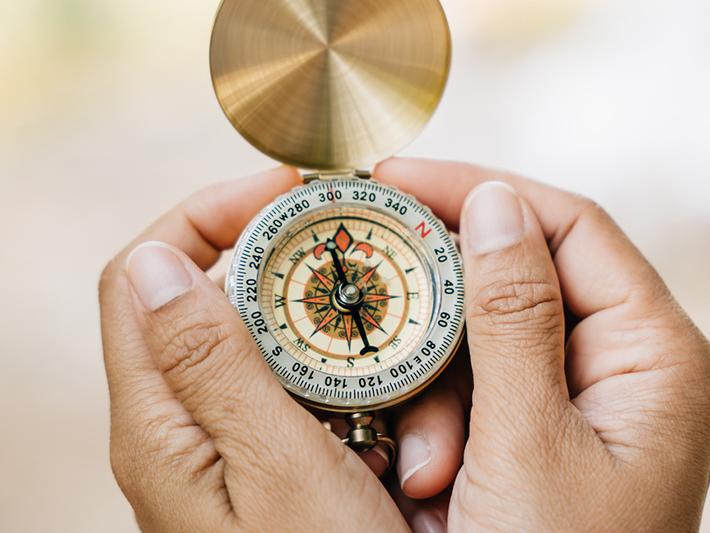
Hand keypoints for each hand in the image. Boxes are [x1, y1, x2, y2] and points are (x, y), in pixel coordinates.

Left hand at [98, 168, 407, 531]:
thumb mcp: (275, 471)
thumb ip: (210, 367)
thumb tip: (154, 263)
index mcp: (162, 422)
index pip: (141, 275)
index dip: (206, 215)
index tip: (286, 194)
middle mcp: (181, 423)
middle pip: (205, 296)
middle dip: (282, 260)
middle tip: (352, 246)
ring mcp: (224, 436)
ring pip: (262, 336)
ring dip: (330, 325)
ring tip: (396, 340)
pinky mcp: (266, 451)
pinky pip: (296, 379)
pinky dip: (343, 364)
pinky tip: (394, 389)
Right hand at [373, 158, 709, 530]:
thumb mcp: (534, 445)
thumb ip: (515, 318)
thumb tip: (494, 208)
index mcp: (650, 354)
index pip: (567, 224)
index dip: (483, 189)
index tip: (401, 178)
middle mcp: (613, 366)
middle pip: (517, 275)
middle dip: (441, 306)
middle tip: (378, 303)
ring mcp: (567, 400)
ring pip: (480, 341)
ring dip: (434, 388)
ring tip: (423, 462)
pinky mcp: (525, 432)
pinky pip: (467, 390)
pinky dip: (434, 421)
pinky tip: (425, 474)